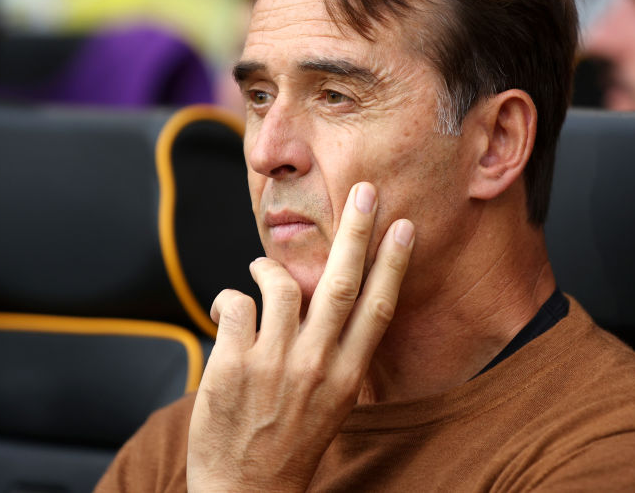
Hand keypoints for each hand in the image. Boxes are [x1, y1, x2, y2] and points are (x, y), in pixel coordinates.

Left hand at [187, 182, 414, 491]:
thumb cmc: (289, 443)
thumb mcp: (330, 403)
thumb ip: (333, 353)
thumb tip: (323, 297)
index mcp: (346, 377)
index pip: (377, 308)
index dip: (392, 264)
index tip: (404, 228)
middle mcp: (315, 366)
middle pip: (339, 284)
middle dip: (355, 233)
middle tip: (363, 192)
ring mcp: (273, 365)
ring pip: (279, 284)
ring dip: (268, 267)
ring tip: (261, 268)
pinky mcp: (231, 366)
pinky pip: (234, 303)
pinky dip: (231, 297)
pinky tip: (230, 309)